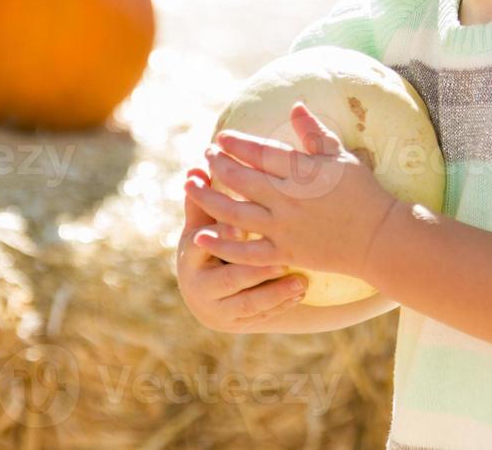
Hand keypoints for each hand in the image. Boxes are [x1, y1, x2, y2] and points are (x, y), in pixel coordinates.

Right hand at [175, 164, 308, 330]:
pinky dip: (281, 304)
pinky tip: (301, 292)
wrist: (208, 291)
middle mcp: (199, 288)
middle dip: (256, 271)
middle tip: (283, 259)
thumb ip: (204, 199)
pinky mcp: (236, 324)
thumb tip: (196, 168)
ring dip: (274, 293)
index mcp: (190, 257)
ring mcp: (218, 309)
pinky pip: (261, 316)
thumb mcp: (204, 224)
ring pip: (248, 304)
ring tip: (301, 281)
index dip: (222, 237)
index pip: (203, 246)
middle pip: (229, 279)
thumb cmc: (211, 243)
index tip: (243, 227)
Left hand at [188, 102, 397, 281]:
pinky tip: (200, 237)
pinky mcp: (284, 253)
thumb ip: (314, 132)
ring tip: (190, 185)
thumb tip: (295, 106)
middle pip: (241, 179)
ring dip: (207, 199)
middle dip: (218, 165)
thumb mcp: (341, 155)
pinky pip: (245, 252)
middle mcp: (287, 199)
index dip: (236, 144)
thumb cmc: (362, 192)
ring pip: (234, 213)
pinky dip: (222, 245)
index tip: (221, 137)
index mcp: (301, 171)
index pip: (259, 153)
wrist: (378, 237)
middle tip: (206, 155)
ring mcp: (283, 228)